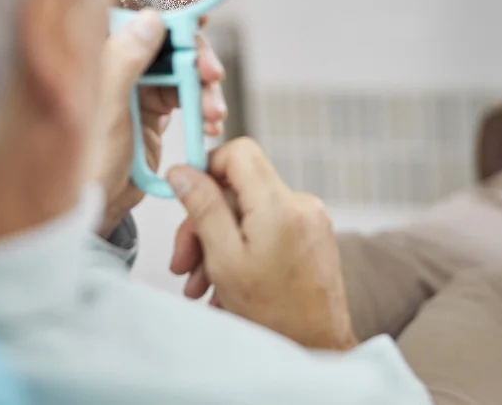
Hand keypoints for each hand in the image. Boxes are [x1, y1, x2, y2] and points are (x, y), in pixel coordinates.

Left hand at [91, 11, 226, 236]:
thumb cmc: (83, 162)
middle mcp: (115, 66)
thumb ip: (124, 62)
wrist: (90, 210)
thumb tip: (151, 18)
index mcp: (96, 56)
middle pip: (164, 42)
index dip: (165, 10)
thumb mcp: (104, 110)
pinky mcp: (150, 114)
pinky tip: (210, 124)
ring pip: (180, 71)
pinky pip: (184, 98)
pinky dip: (202, 107)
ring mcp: (134, 89)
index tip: (198, 16)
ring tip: (214, 114)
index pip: (131, 16)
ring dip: (203, 88)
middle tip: (212, 76)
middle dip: (194, 57)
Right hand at [167, 138, 355, 350]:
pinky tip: (225, 286)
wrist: (319, 350)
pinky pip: (267, 228)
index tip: (186, 195)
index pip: (239, 151)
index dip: (207, 167)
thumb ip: (203, 209)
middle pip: (238, 188)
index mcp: (279, 204)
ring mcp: (310, 220)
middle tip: (183, 261)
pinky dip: (242, 250)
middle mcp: (300, 204)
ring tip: (200, 285)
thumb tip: (182, 171)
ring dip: (218, 244)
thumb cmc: (274, 315)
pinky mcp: (313, 236)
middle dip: (204, 222)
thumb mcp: (224, 259)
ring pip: (249, 213)